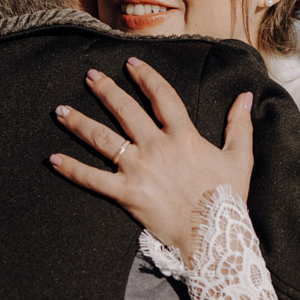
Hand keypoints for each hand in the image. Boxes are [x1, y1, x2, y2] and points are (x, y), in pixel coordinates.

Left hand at [49, 57, 252, 263]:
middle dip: (105, 90)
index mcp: (184, 136)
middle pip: (125, 111)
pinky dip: (71, 169)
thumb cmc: (229, 199)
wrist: (215, 235)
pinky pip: (93, 179)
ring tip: (60, 110)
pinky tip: (53, 158)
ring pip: (103, 139)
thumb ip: (240, 125)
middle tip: (89, 76)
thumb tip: (246, 96)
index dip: (145, 77)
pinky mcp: (127, 194)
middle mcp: (158, 147)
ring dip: (79, 122)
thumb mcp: (241, 158)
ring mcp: (139, 170)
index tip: (131, 63)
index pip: (162, 96)